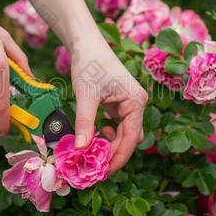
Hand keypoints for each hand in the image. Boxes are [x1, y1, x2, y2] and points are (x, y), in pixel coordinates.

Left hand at [70, 37, 147, 173]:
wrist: (86, 43)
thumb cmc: (89, 64)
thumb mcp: (85, 96)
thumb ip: (84, 123)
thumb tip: (79, 149)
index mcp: (135, 102)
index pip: (131, 139)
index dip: (118, 158)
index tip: (102, 172)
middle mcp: (136, 104)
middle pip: (129, 139)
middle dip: (112, 153)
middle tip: (93, 167)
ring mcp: (129, 104)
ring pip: (123, 133)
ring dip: (109, 145)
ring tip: (91, 153)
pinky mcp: (119, 102)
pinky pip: (117, 125)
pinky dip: (106, 134)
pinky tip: (94, 135)